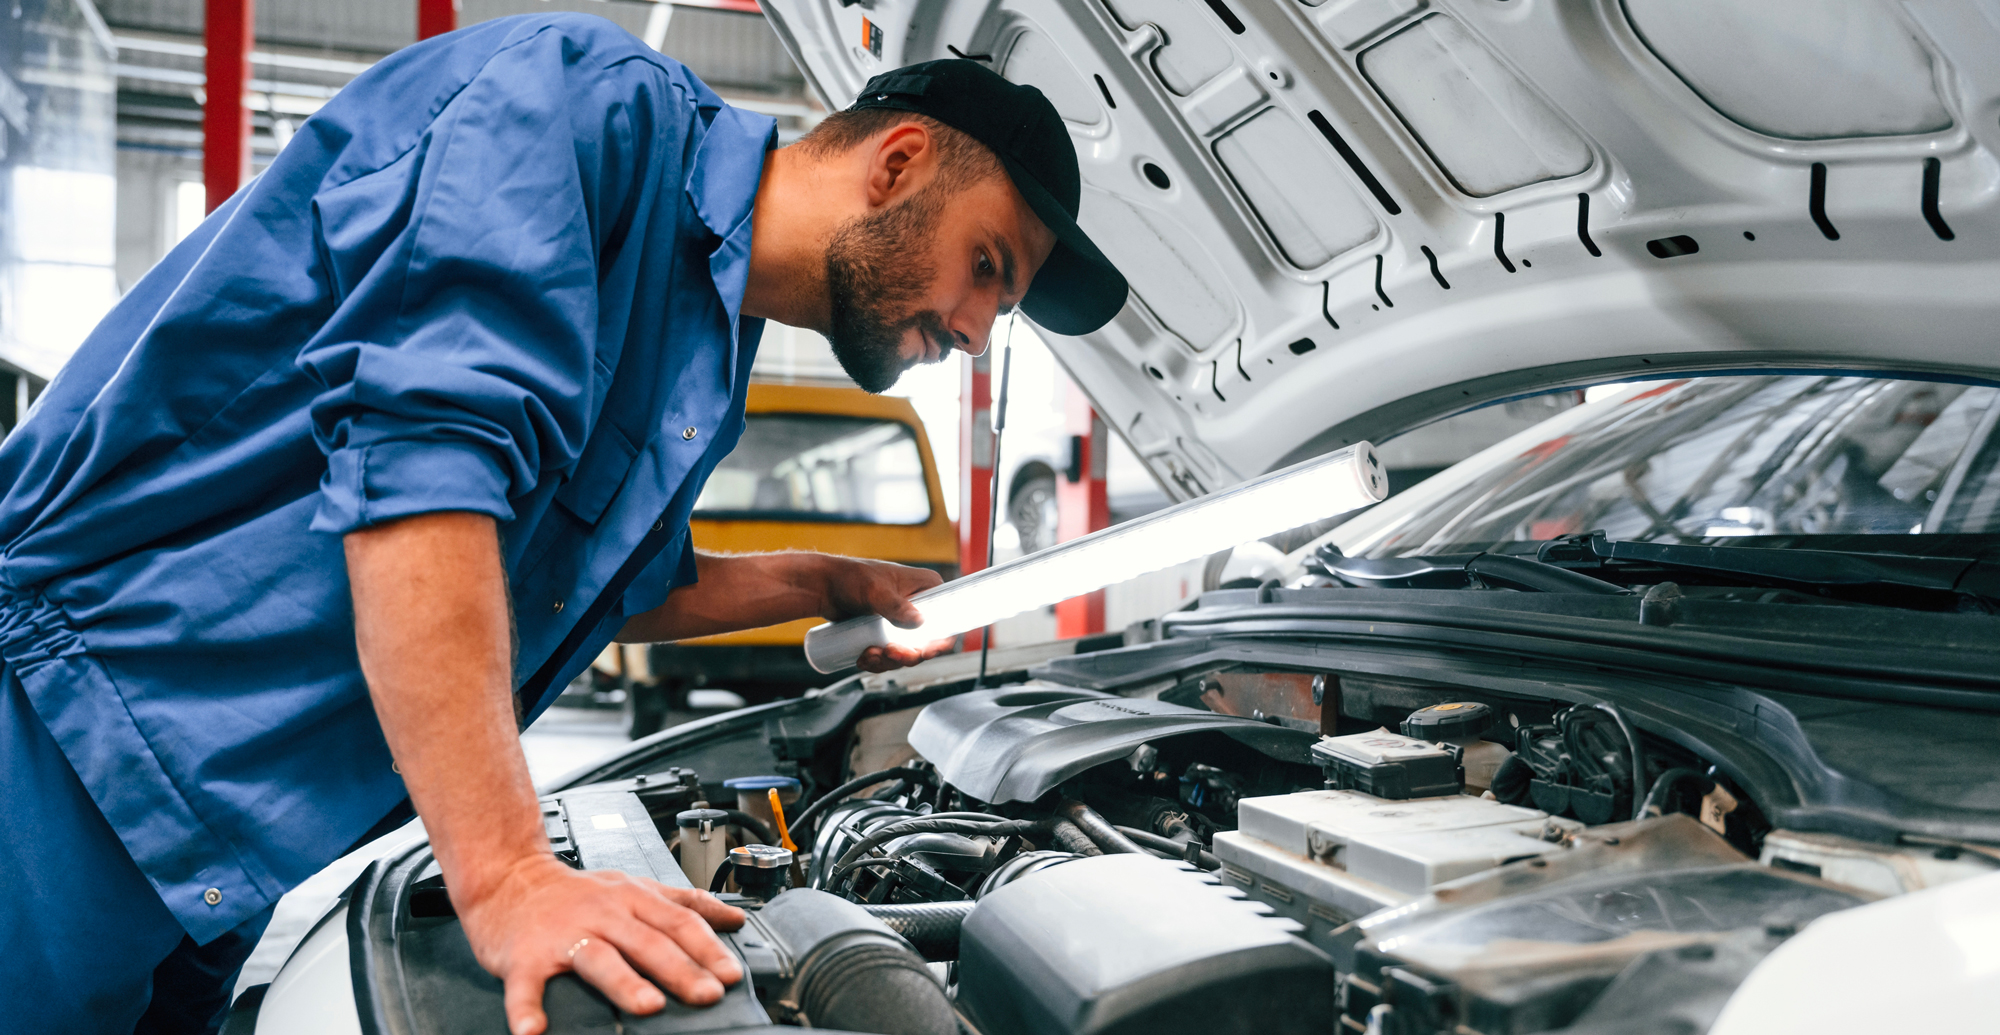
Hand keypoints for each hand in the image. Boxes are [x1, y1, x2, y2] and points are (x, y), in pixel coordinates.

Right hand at [456, 854, 746, 1034]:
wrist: (508, 878)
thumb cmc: (575, 893)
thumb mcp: (634, 887)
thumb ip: (683, 902)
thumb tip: (734, 919)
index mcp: (631, 898)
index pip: (678, 921)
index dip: (708, 947)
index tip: (731, 973)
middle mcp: (602, 913)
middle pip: (648, 941)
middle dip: (681, 969)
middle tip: (707, 993)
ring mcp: (563, 934)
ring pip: (598, 958)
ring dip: (624, 983)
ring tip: (647, 1006)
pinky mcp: (524, 957)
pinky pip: (526, 985)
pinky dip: (527, 1008)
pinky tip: (533, 1030)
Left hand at [819, 557, 954, 672]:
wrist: (823, 587)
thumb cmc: (850, 578)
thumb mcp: (875, 591)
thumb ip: (896, 606)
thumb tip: (919, 622)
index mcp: (927, 588)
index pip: (947, 618)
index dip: (941, 640)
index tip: (924, 652)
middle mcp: (918, 605)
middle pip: (927, 643)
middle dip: (908, 655)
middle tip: (890, 654)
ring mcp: (902, 622)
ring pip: (907, 653)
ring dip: (889, 661)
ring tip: (868, 655)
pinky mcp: (887, 634)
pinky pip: (890, 656)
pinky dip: (879, 663)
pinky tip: (864, 658)